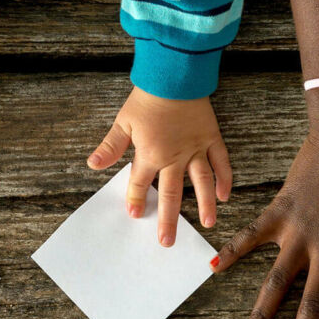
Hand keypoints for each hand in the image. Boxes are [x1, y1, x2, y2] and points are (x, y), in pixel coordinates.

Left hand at [86, 87, 233, 245]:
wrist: (174, 77)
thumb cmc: (147, 98)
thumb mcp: (123, 122)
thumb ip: (111, 147)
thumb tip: (92, 165)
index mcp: (150, 154)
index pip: (140, 184)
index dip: (136, 200)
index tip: (135, 215)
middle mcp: (174, 158)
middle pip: (171, 195)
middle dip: (168, 220)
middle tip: (167, 241)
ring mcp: (195, 150)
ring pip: (202, 184)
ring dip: (204, 205)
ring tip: (207, 224)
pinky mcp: (211, 139)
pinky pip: (221, 163)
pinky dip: (225, 179)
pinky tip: (225, 195)